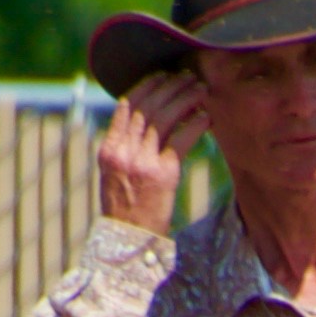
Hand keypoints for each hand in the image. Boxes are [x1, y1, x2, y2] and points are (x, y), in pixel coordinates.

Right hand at [93, 72, 205, 235]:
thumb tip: (144, 120)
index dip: (147, 86)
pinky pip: (182, 140)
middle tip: (188, 77)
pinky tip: (206, 117)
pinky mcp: (163, 174)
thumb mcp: (115, 175)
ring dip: (185, 99)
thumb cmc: (127, 209)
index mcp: (109, 149)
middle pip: (148, 107)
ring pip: (165, 118)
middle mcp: (123, 152)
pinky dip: (195, 124)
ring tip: (200, 90)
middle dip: (170, 87)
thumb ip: (125, 147)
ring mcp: (142, 162)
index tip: (163, 76)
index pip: (127, 106)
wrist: (129, 241)